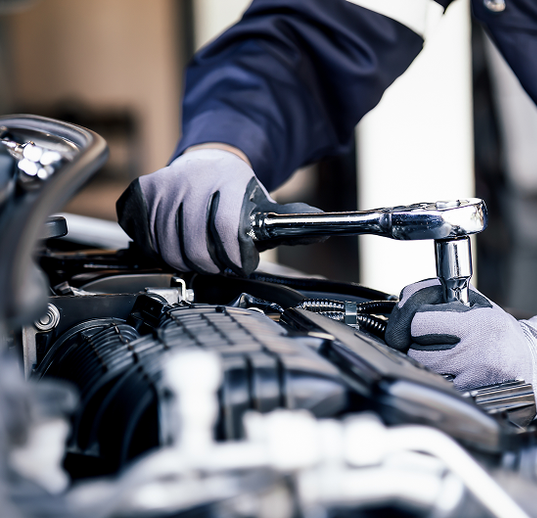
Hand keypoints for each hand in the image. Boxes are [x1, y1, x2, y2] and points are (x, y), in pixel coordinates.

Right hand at [116, 148, 321, 275]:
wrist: (209, 161)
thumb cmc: (239, 192)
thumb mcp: (267, 205)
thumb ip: (293, 221)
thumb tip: (323, 229)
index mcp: (228, 182)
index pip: (227, 233)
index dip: (234, 259)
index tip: (240, 265)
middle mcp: (192, 181)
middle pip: (194, 248)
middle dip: (211, 266)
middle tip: (220, 266)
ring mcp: (164, 186)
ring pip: (167, 248)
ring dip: (184, 261)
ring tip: (200, 255)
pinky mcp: (142, 194)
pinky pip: (145, 238)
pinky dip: (159, 249)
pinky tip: (175, 243)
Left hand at [385, 279, 536, 416]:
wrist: (536, 366)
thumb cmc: (501, 334)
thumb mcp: (480, 306)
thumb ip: (444, 298)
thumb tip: (406, 297)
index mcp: (477, 324)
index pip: (419, 322)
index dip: (415, 321)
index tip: (422, 322)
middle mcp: (474, 352)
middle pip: (415, 350)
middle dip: (415, 344)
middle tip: (429, 341)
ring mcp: (472, 379)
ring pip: (423, 371)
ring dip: (424, 364)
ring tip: (441, 357)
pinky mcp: (471, 398)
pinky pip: (437, 387)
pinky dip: (437, 380)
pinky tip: (450, 373)